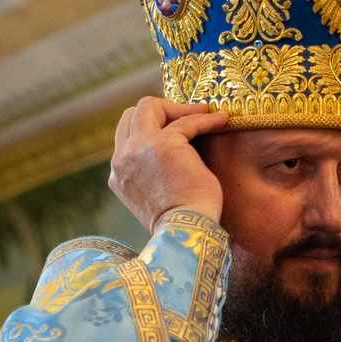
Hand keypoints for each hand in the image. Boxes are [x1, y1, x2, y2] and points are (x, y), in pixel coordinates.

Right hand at [108, 98, 230, 231]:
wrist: (185, 233)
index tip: (175, 129)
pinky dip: (206, 119)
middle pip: (133, 114)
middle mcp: (123, 158)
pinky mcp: (164, 145)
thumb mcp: (154, 197)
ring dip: (179, 108)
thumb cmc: (179, 223)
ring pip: (150, 107)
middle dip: (161, 110)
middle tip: (187, 117)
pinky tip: (221, 120)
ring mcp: (140, 149)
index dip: (150, 127)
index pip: (126, 135)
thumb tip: (171, 160)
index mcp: (119, 174)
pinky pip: (187, 122)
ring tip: (205, 113)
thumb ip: (151, 175)